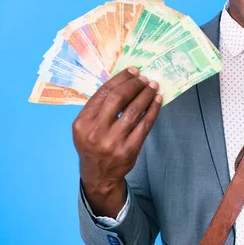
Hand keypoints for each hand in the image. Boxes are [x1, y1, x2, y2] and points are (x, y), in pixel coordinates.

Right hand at [72, 67, 161, 217]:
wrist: (99, 175)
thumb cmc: (93, 145)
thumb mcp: (86, 127)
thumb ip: (99, 107)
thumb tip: (124, 82)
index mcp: (82, 123)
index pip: (103, 93)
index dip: (120, 79)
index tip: (133, 71)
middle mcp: (96, 132)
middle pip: (118, 99)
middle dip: (134, 85)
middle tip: (144, 78)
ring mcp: (113, 142)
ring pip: (134, 110)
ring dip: (146, 95)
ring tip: (153, 86)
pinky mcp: (129, 149)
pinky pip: (145, 124)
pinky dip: (153, 109)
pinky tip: (157, 100)